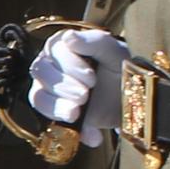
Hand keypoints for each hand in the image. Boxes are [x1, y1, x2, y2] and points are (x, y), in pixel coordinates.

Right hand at [26, 28, 128, 144]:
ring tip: (79, 111)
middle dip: (64, 85)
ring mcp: (47, 88)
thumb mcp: (116, 53)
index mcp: (65, 46)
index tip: (91, 78)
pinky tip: (90, 131)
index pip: (53, 49)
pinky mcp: (52, 110)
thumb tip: (68, 37)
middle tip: (86, 94)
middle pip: (40, 70)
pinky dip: (66, 125)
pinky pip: (45, 116)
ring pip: (38, 95)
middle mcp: (51, 64)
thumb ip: (95, 42)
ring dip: (58, 105)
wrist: (131, 100)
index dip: (69, 64)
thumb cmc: (121, 69)